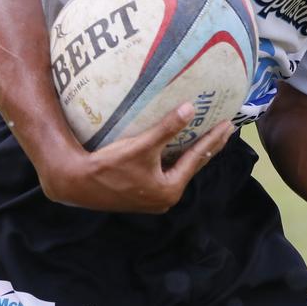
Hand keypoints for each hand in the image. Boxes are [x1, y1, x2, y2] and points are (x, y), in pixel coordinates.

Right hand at [38, 103, 233, 213]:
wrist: (78, 184)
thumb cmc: (110, 166)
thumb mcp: (142, 146)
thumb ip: (167, 128)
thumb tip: (190, 109)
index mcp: (170, 188)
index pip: (197, 158)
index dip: (213, 139)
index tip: (228, 125)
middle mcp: (166, 196)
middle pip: (193, 165)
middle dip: (210, 146)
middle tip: (227, 129)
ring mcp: (154, 196)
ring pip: (181, 168)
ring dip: (194, 151)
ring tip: (209, 136)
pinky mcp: (143, 192)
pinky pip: (169, 170)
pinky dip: (178, 156)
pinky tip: (180, 146)